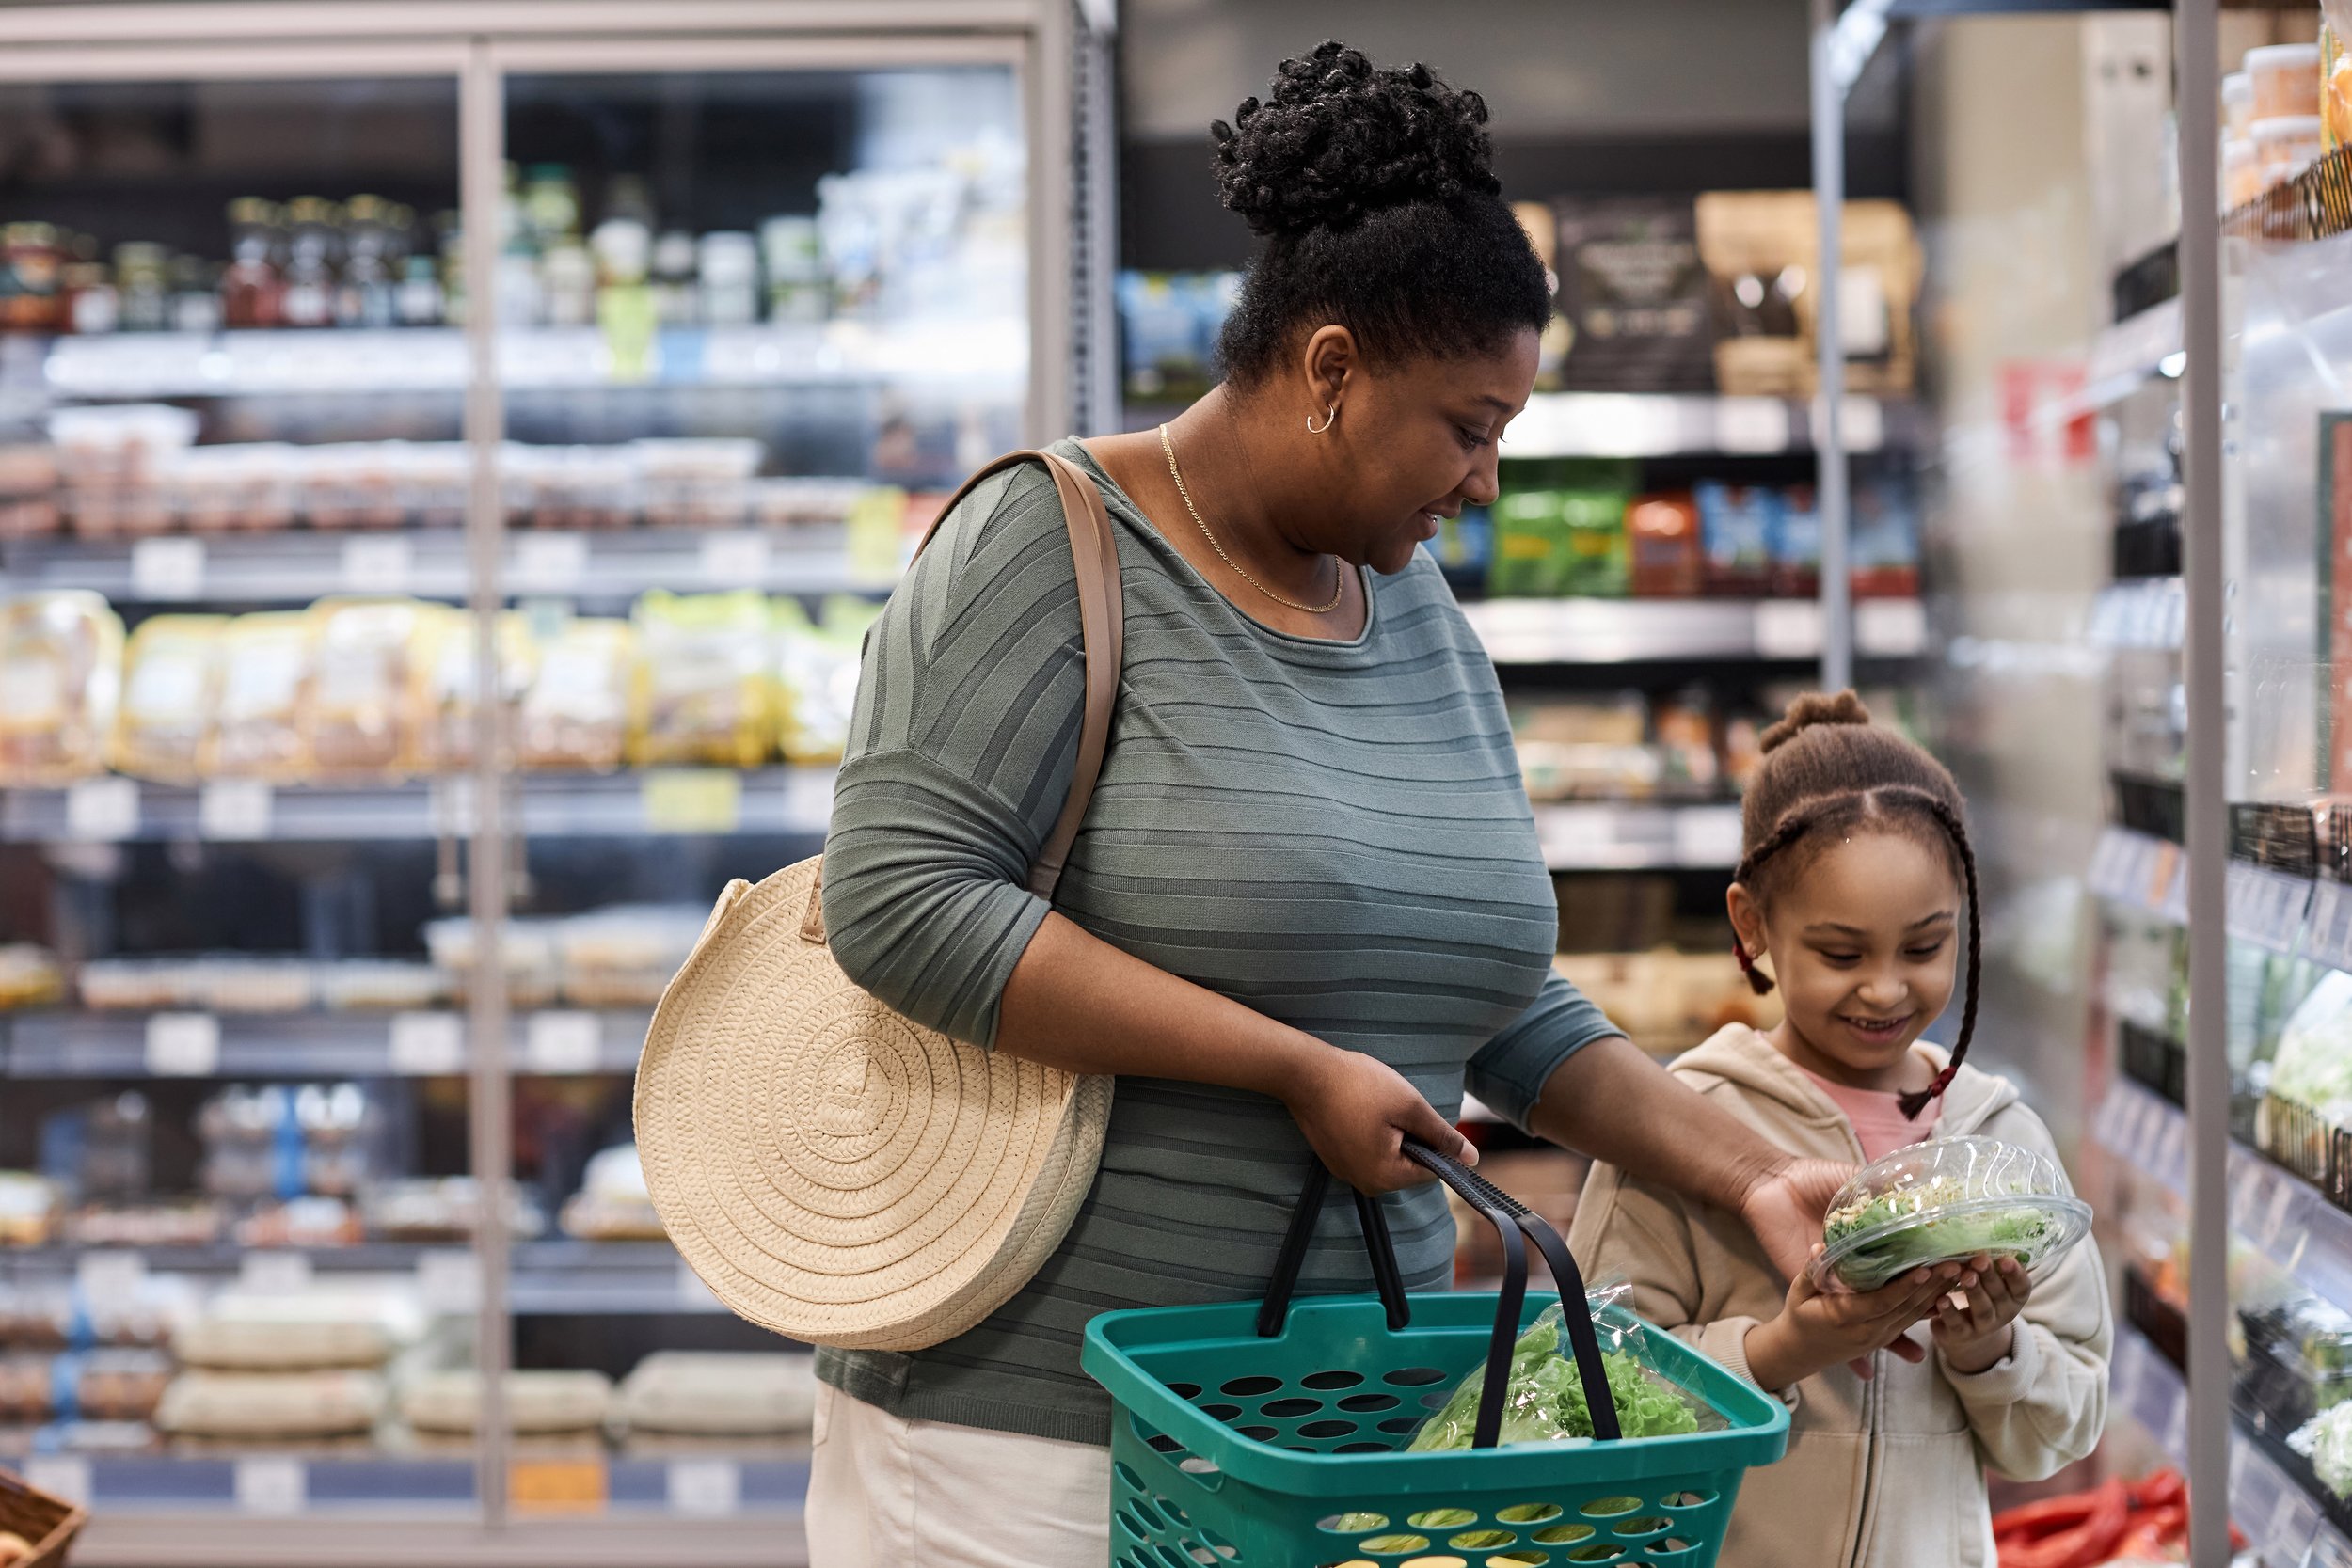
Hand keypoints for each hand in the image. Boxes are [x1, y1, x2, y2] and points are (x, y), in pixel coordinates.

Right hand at [1280, 1044, 1474, 1192]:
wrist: (1304, 1073)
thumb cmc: (1357, 1086)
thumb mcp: (1410, 1106)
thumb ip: (1442, 1136)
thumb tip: (1472, 1158)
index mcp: (1384, 1177)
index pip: (1430, 1170)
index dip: (1434, 1141)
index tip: (1419, 1114)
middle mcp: (1364, 1183)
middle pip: (1409, 1164)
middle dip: (1410, 1136)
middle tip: (1394, 1107)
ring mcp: (1345, 1171)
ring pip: (1388, 1155)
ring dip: (1391, 1132)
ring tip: (1374, 1106)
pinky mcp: (1335, 1158)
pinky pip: (1367, 1150)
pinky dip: (1371, 1132)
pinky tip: (1360, 1109)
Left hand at [1737, 1156, 1935, 1375]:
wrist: (1767, 1184)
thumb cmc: (1811, 1179)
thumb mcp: (1852, 1181)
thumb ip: (1882, 1188)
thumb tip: (1920, 1180)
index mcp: (1875, 1243)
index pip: (1911, 1269)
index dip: (1935, 1278)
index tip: (1964, 1284)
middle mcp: (1862, 1266)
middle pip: (1898, 1295)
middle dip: (1925, 1307)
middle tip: (1952, 1315)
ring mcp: (1840, 1280)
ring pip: (1874, 1313)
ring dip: (1896, 1335)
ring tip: (1919, 1353)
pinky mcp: (1815, 1287)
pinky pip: (1835, 1318)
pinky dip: (1847, 1346)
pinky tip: (1866, 1372)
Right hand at [1744, 1248, 1971, 1392]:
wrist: (1801, 1352)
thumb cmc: (1799, 1316)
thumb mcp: (1798, 1292)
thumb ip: (1811, 1271)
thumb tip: (1820, 1247)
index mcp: (1845, 1318)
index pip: (1882, 1302)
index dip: (1904, 1287)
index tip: (1924, 1269)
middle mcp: (1868, 1332)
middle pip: (1906, 1308)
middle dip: (1933, 1286)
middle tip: (1955, 1263)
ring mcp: (1879, 1337)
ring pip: (1915, 1315)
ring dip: (1939, 1293)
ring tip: (1960, 1271)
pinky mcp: (1886, 1337)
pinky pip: (1912, 1320)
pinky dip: (1932, 1304)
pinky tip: (1949, 1288)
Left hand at [1932, 1254, 2028, 1372]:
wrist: (1965, 1333)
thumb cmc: (1980, 1296)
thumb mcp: (1990, 1282)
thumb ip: (1991, 1264)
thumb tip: (1985, 1230)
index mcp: (2014, 1298)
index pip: (2022, 1287)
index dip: (2016, 1274)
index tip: (2006, 1259)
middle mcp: (2003, 1313)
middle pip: (1999, 1295)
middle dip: (1990, 1277)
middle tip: (1980, 1260)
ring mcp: (1983, 1326)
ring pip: (1982, 1310)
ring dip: (1974, 1292)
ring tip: (1965, 1276)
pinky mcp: (1961, 1334)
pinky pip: (1957, 1325)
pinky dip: (1949, 1312)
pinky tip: (1941, 1299)